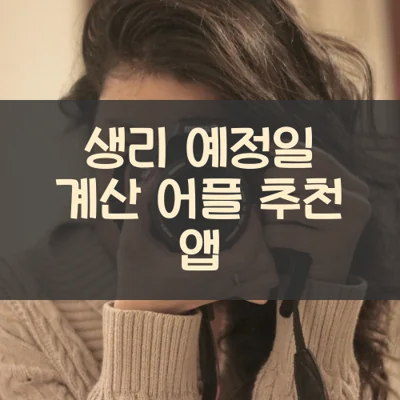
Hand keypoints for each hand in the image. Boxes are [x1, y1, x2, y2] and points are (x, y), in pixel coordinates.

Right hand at [115, 170, 278, 313]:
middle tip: (247, 213)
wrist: (139, 314)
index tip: (247, 208)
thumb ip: (139, 207)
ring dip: (262, 253)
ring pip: (260, 277)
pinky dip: (258, 268)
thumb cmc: (136, 279)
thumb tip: (155, 173)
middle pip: (259, 263)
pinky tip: (247, 251)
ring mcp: (222, 292)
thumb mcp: (132, 243)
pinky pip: (252, 284)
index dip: (253, 231)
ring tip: (250, 230)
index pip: (244, 255)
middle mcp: (218, 284)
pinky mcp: (220, 294)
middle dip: (259, 236)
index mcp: (202, 272)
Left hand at [261, 146, 370, 283]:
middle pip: (300, 178)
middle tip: (268, 194)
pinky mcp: (331, 248)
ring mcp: (347, 226)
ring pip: (288, 205)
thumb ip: (299, 168)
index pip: (318, 159)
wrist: (323, 274)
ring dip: (270, 212)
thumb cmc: (313, 229)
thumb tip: (273, 142)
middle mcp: (357, 203)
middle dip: (274, 184)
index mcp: (354, 187)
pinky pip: (284, 233)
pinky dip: (270, 236)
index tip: (269, 150)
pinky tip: (274, 240)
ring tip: (271, 218)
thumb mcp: (312, 196)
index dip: (289, 154)